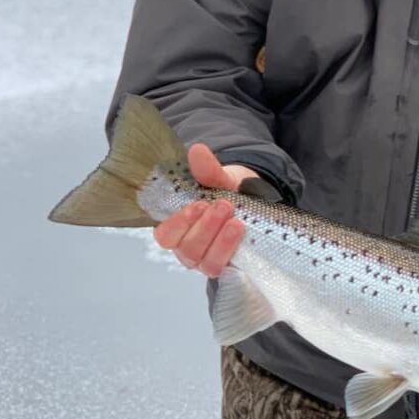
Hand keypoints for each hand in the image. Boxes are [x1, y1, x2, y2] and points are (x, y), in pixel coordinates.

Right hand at [153, 143, 257, 277]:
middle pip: (187, 249)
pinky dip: (231, 251)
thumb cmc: (227, 193)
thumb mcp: (219, 179)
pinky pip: (225, 268)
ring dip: (220, 242)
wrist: (253, 201)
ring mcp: (208, 260)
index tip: (198, 204)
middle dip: (206, 228)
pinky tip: (240, 235)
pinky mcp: (228, 267)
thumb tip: (197, 151)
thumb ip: (207, 169)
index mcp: (177, 228)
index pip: (165, 235)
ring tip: (236, 221)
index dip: (179, 223)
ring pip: (205, 262)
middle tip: (224, 206)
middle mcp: (188, 248)